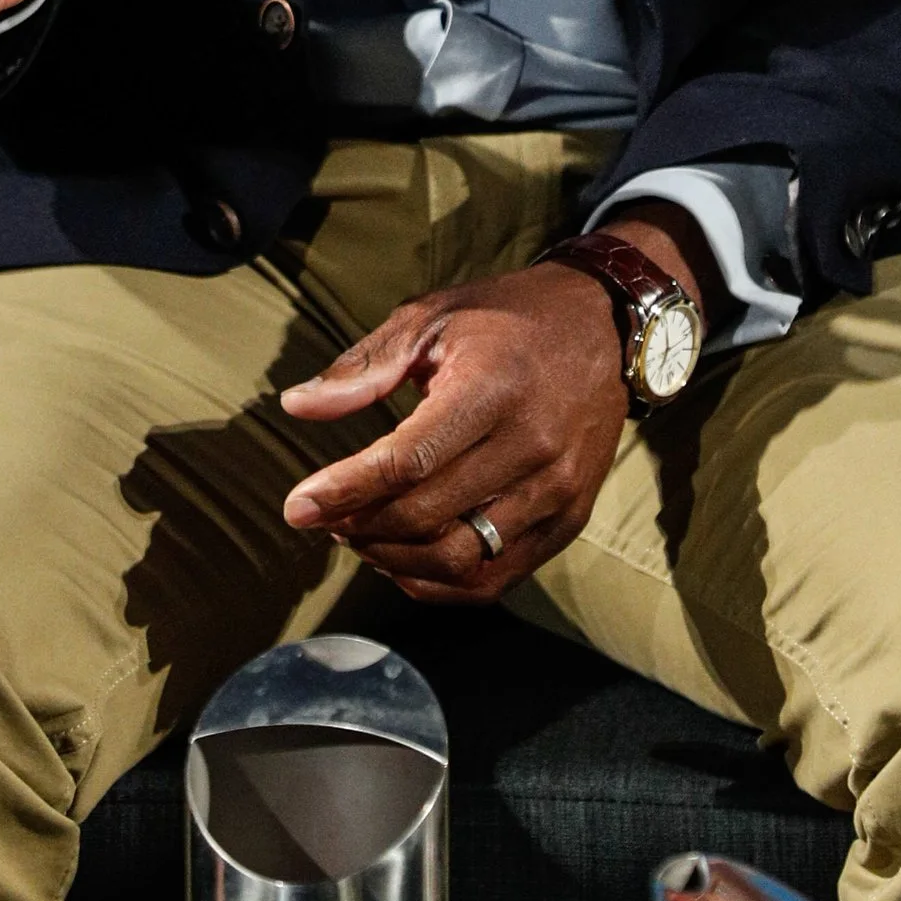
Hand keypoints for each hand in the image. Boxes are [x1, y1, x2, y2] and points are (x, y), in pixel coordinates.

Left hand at [276, 209, 711, 601]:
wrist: (605, 328)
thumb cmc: (506, 318)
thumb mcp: (433, 317)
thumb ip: (365, 367)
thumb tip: (297, 406)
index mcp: (493, 388)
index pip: (408, 460)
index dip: (346, 490)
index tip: (296, 505)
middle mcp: (532, 446)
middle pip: (428, 516)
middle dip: (360, 526)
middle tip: (323, 515)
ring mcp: (558, 490)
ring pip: (461, 558)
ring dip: (394, 558)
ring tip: (358, 535)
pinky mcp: (571, 520)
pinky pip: (496, 578)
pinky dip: (440, 582)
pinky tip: (404, 558)